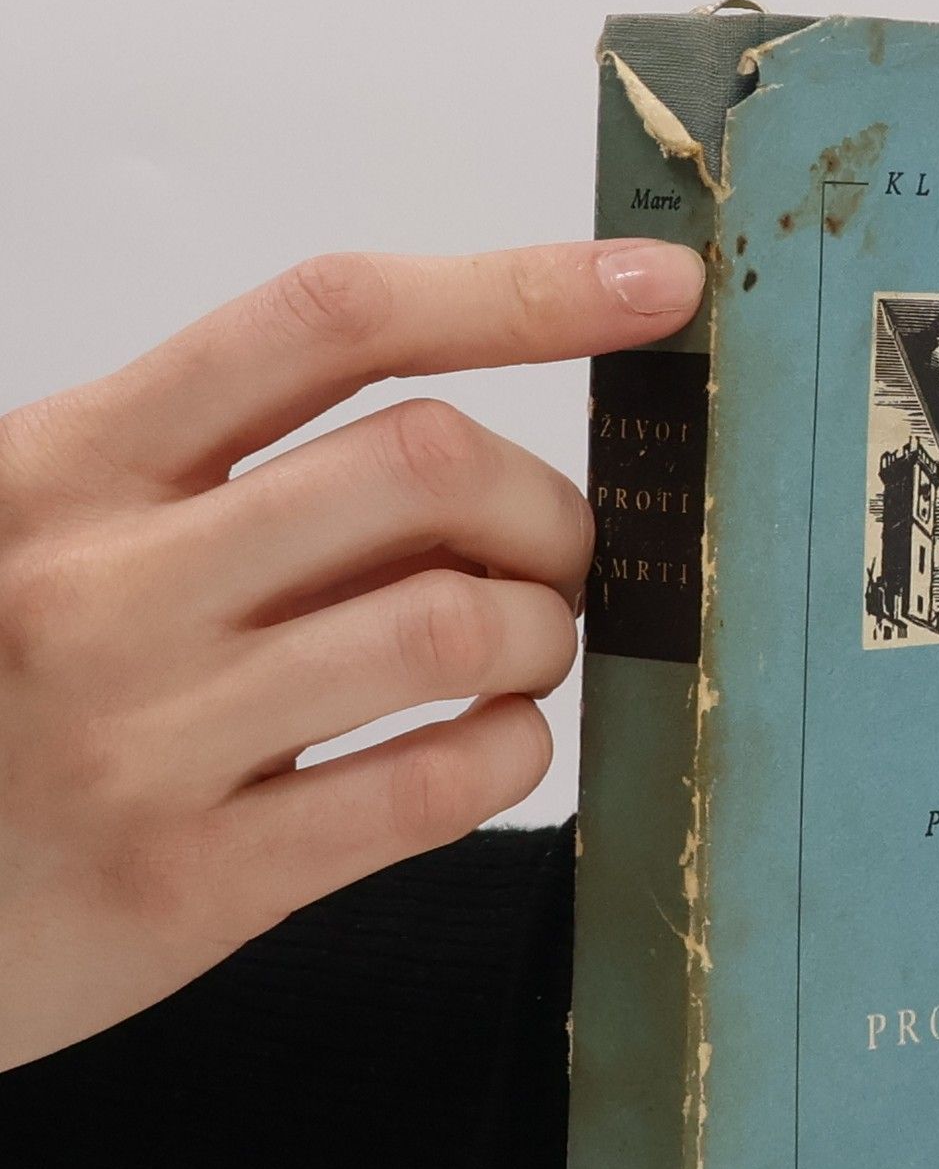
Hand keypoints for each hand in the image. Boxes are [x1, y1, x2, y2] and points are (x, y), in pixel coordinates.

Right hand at [0, 241, 706, 1070]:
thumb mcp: (51, 538)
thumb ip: (220, 490)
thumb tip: (464, 465)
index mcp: (73, 465)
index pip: (329, 322)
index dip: (518, 290)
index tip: (650, 291)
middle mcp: (106, 580)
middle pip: (423, 465)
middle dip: (548, 510)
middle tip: (555, 561)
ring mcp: (147, 735)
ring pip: (451, 628)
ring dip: (543, 635)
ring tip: (525, 656)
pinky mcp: (191, 879)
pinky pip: (429, 789)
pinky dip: (513, 753)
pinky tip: (497, 745)